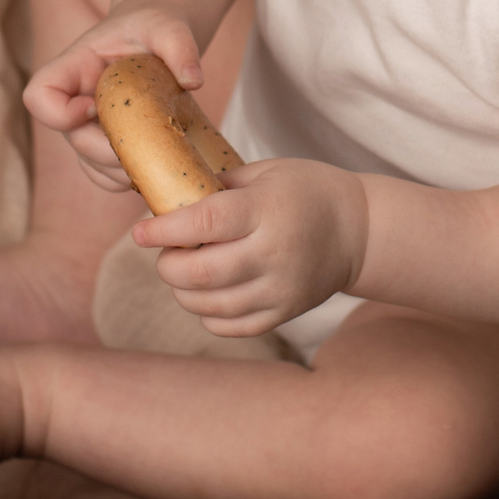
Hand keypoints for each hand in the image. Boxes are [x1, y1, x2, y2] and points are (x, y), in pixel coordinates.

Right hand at [22, 0, 205, 189]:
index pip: (39, 96)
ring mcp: (89, 128)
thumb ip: (180, 46)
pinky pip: (110, 177)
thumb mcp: (167, 26)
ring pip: (92, 166)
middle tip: (156, 139)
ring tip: (167, 151)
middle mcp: (74, 102)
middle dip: (112, 149)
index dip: (61, 113)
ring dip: (127, 169)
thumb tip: (194, 80)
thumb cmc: (154, 26)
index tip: (97, 107)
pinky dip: (135, 178)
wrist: (158, 37)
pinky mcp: (108, 146)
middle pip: (73, 140)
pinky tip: (164, 163)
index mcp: (75, 67)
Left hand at [131, 157, 368, 336]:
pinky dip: (208, 314)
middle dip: (168, 265)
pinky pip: (230, 326)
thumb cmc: (306, 191)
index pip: (204, 224)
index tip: (140, 232)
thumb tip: (167, 203)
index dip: (164, 231)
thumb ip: (218, 188)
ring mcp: (280, 288)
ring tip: (185, 272)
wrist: (359, 230)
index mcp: (267, 211)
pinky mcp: (284, 313)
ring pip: (209, 305)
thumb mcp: (266, 172)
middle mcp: (273, 253)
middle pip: (200, 272)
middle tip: (166, 253)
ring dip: (183, 291)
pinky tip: (209, 294)